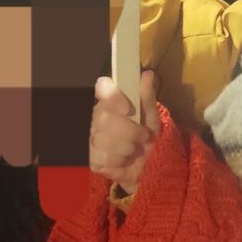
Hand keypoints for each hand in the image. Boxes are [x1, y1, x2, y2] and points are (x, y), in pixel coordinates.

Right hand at [89, 71, 159, 194]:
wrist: (148, 166)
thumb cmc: (147, 137)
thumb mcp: (151, 116)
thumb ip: (147, 97)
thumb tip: (147, 75)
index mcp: (110, 101)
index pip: (102, 88)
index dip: (112, 96)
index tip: (128, 109)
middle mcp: (96, 115)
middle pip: (103, 118)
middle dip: (129, 130)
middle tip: (143, 136)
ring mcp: (90, 136)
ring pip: (103, 139)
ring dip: (128, 147)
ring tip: (136, 149)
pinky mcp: (90, 158)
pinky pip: (103, 157)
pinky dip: (120, 160)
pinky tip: (126, 160)